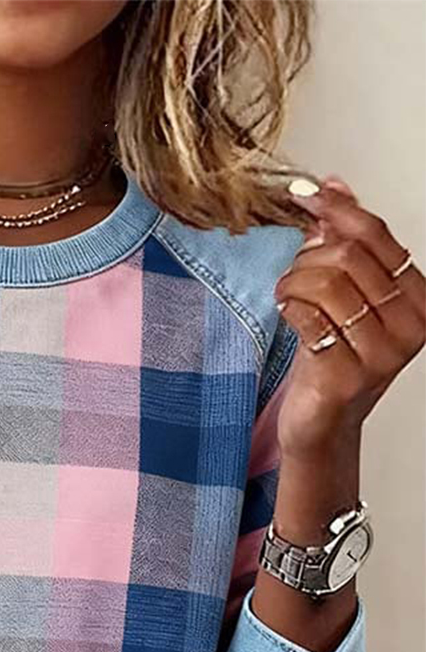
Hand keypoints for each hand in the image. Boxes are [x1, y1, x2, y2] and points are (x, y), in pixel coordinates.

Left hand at [272, 175, 424, 460]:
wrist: (322, 422)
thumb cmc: (333, 357)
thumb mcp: (345, 294)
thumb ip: (344, 241)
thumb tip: (334, 183)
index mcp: (419, 297)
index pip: (377, 235)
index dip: (336, 209)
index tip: (303, 195)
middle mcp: (411, 325)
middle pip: (349, 256)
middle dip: (307, 257)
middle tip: (293, 275)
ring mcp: (383, 353)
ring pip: (327, 283)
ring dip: (294, 282)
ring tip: (286, 295)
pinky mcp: (348, 375)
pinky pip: (309, 318)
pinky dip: (289, 307)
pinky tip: (286, 312)